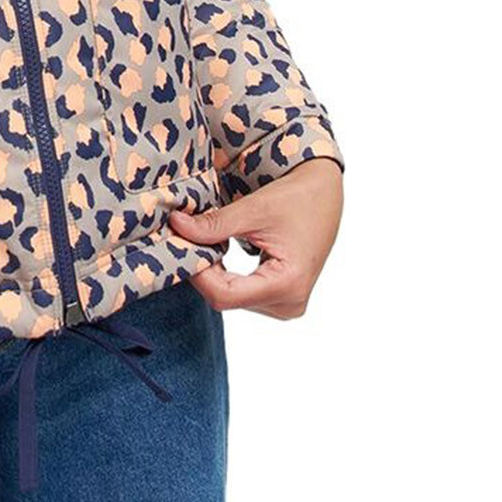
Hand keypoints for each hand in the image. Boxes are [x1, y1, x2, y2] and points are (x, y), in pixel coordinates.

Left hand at [168, 156, 343, 317]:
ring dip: (214, 273)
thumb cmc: (297, 199)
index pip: (224, 295)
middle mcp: (289, 304)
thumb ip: (214, 225)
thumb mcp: (253, 209)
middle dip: (203, 270)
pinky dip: (226, 275)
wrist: (325, 196)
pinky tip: (222, 251)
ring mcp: (287, 305)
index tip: (181, 244)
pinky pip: (241, 294)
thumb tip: (176, 226)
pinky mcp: (282, 300)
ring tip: (211, 241)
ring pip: (230, 298)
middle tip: (190, 238)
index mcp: (288, 285)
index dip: (196, 272)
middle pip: (226, 298)